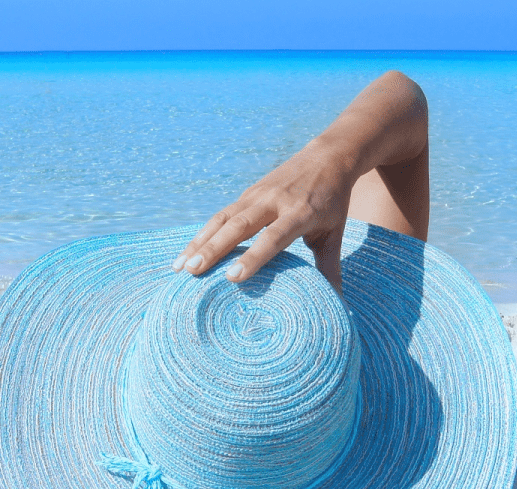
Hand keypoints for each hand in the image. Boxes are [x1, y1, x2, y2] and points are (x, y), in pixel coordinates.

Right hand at [171, 142, 356, 289]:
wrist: (326, 157)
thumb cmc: (332, 202)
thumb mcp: (334, 232)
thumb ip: (330, 266)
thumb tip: (336, 303)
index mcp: (300, 212)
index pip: (273, 237)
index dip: (253, 257)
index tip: (233, 277)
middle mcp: (274, 201)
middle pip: (239, 226)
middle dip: (214, 249)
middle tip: (193, 272)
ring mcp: (256, 195)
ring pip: (222, 219)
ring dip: (199, 242)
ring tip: (180, 267)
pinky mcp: (246, 194)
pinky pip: (220, 216)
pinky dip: (201, 234)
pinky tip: (186, 255)